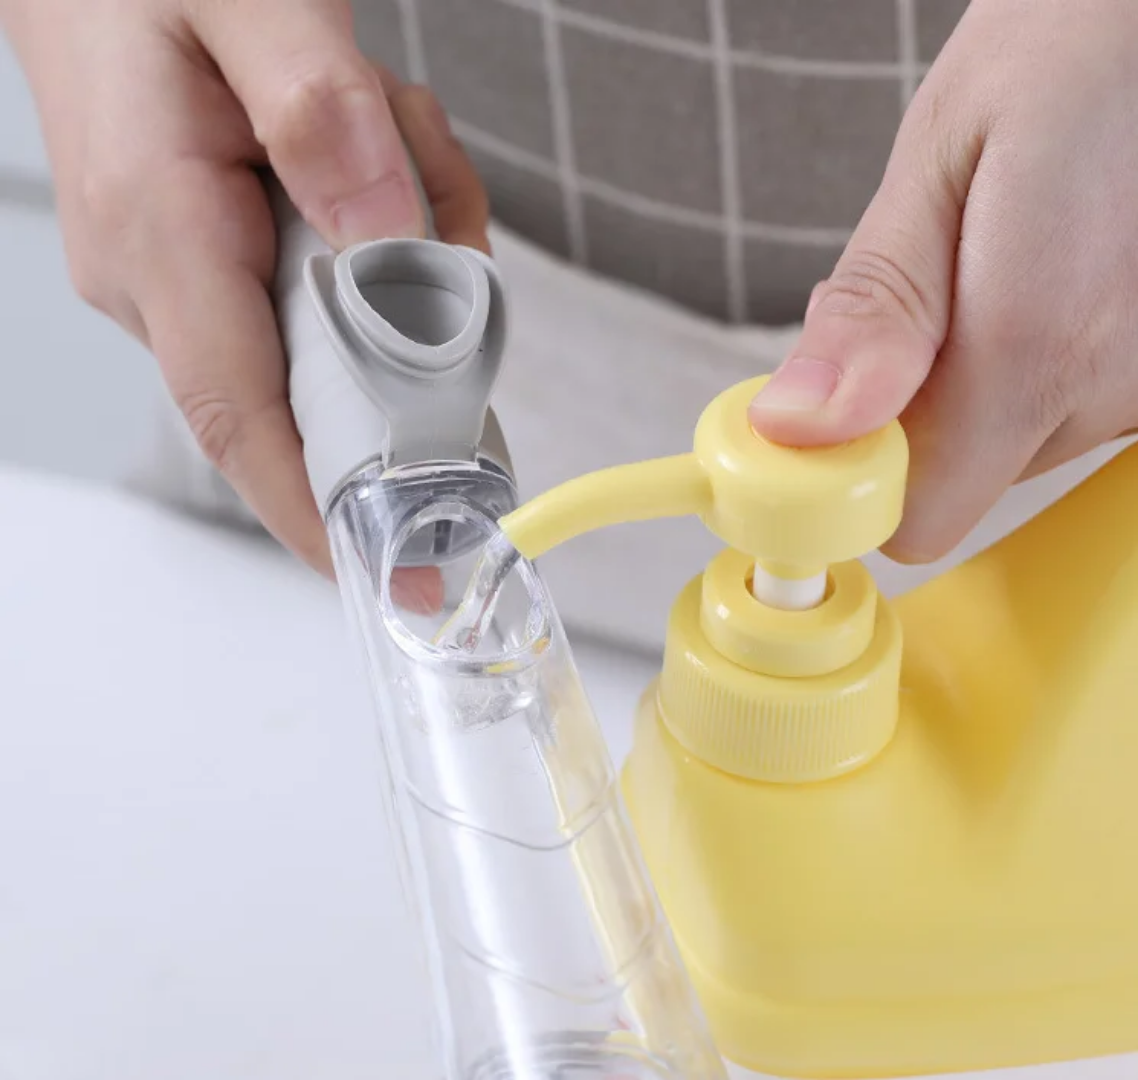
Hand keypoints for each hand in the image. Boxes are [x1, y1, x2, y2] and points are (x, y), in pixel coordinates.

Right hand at [0, 0, 488, 575]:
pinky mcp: (218, 264)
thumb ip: (325, 113)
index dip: (317, 504)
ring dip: (409, 242)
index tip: (389, 565)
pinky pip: (331, 286)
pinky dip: (386, 228)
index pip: (239, 415)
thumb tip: (390, 242)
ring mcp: (186, 279)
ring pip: (344, 325)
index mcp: (158, 228)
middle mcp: (161, 279)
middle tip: (429, 183)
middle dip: (415, 316)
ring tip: (391, 127)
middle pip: (322, 376)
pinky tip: (376, 142)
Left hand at [749, 0, 1137, 562]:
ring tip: (996, 267)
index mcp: (1039, 346)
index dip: (854, 480)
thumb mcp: (940, 159)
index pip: (917, 518)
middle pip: (957, 479)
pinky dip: (1032, 367)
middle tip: (920, 298)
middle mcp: (1115, 388)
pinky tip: (1048, 280)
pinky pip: (1064, 411)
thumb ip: (875, 309)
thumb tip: (798, 426)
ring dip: (974, 382)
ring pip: (1010, 444)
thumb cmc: (1070, 50)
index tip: (821, 430)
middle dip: (909, 409)